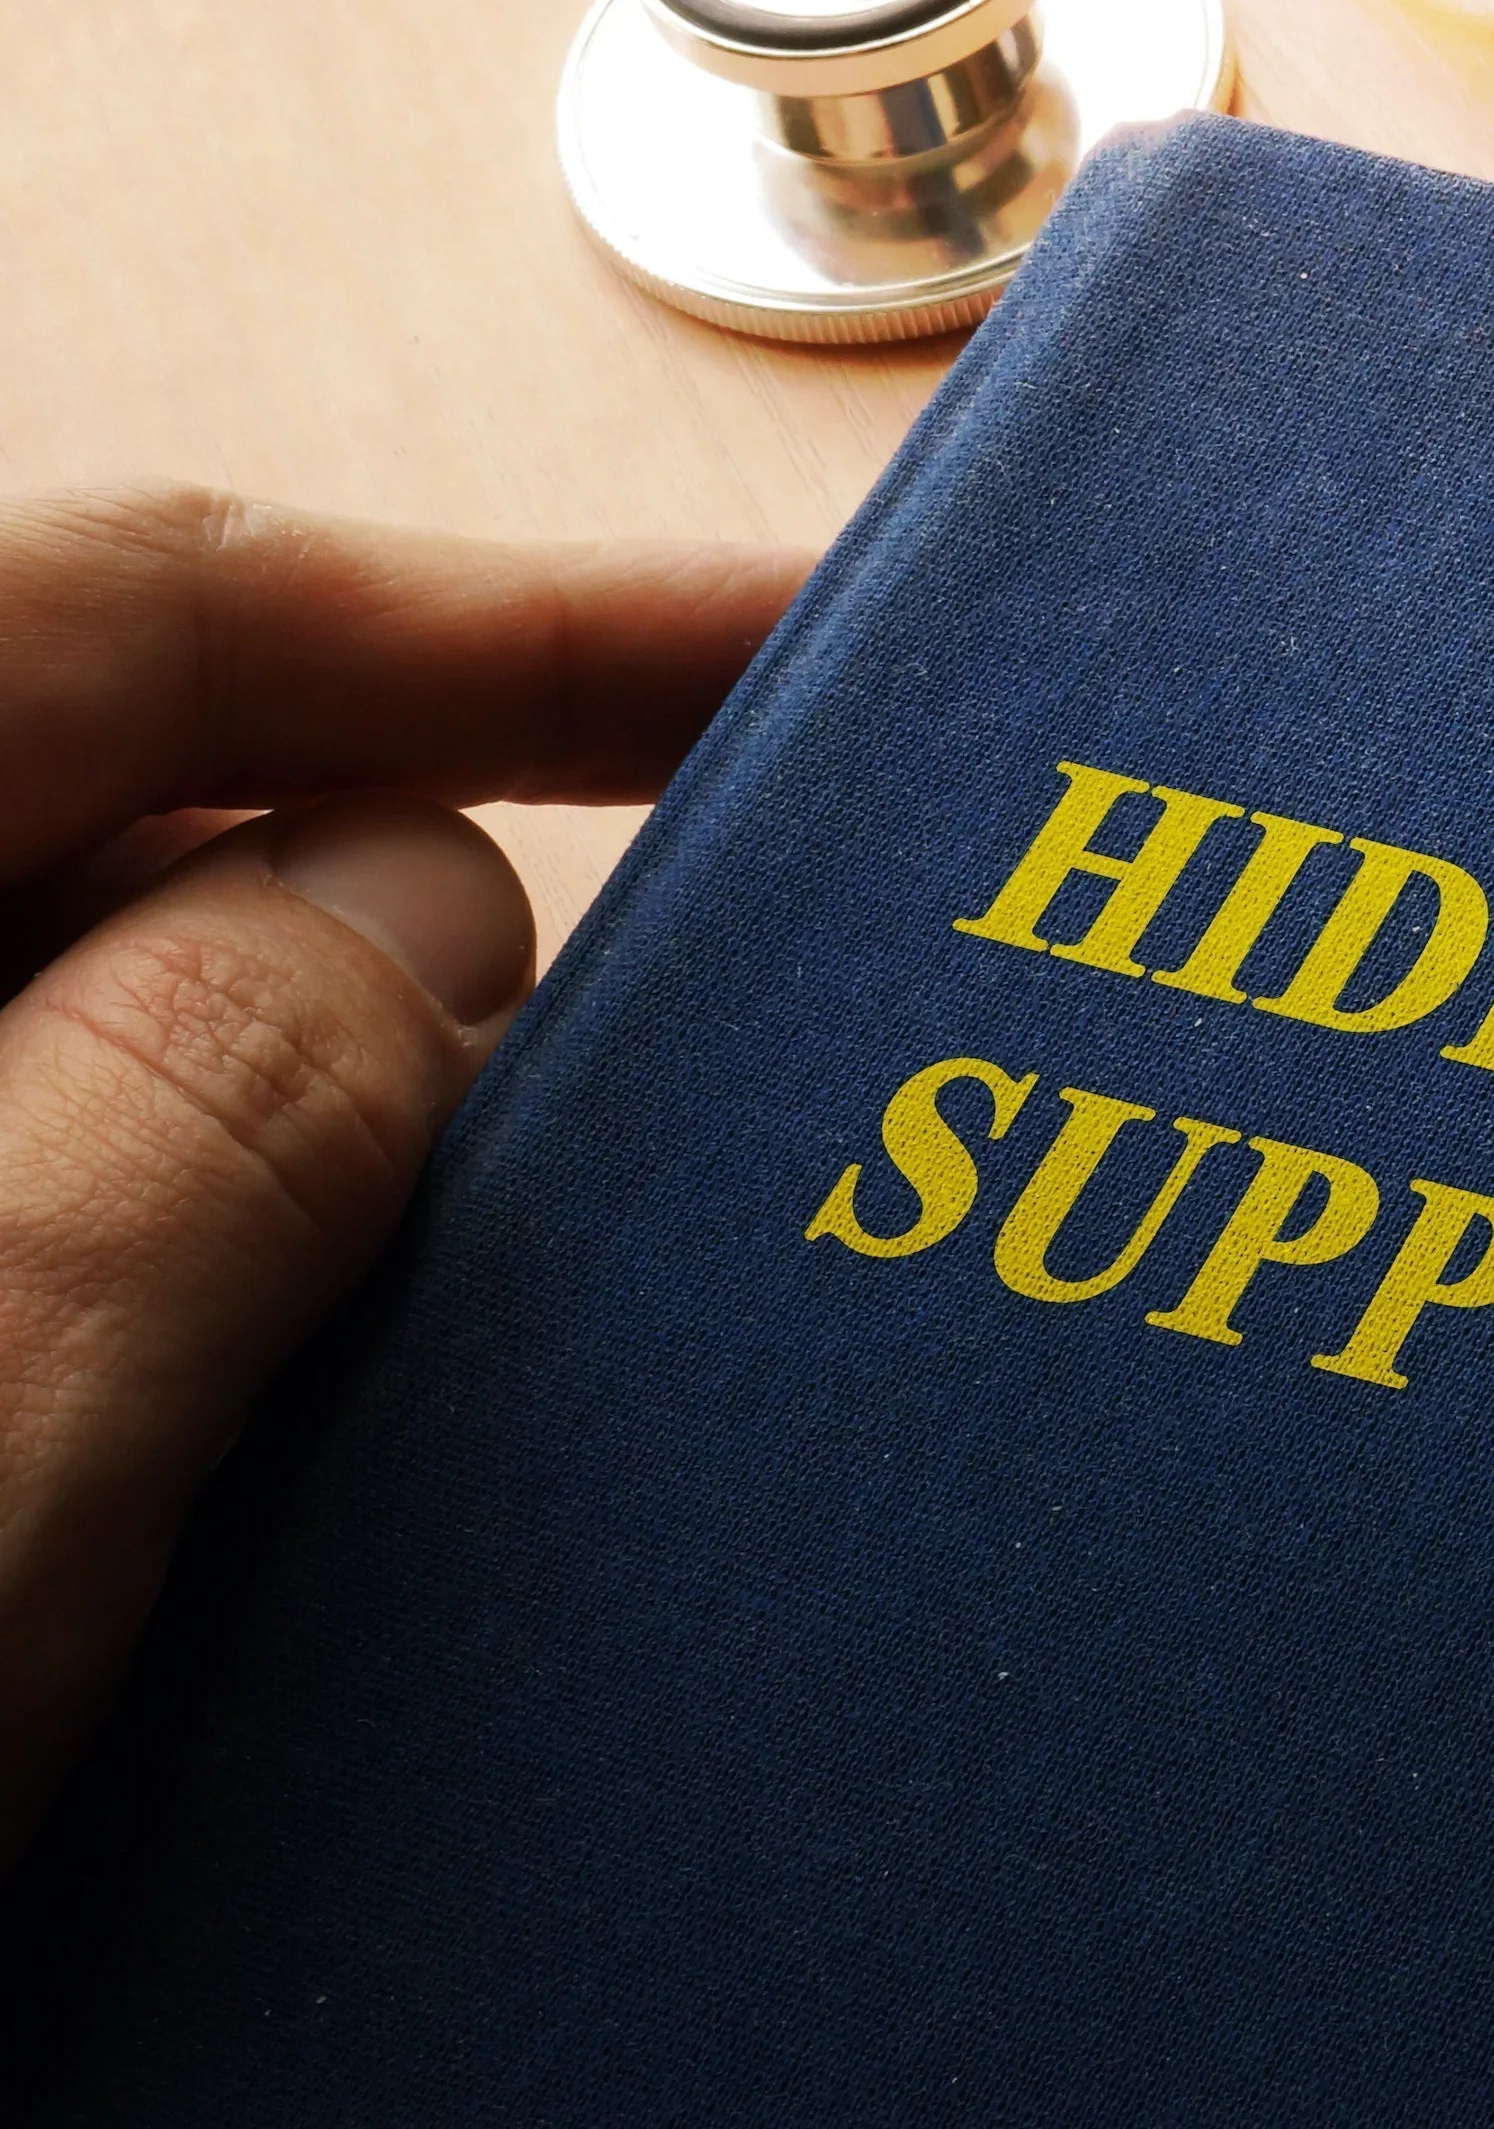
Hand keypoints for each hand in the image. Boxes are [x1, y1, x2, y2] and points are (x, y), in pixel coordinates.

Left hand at [0, 485, 804, 1856]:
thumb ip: (208, 1113)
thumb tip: (414, 905)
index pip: (117, 626)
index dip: (494, 621)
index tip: (783, 660)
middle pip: (67, 855)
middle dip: (372, 953)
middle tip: (636, 1121)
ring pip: (18, 1098)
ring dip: (250, 1203)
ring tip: (431, 1372)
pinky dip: (122, 1353)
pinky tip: (218, 1507)